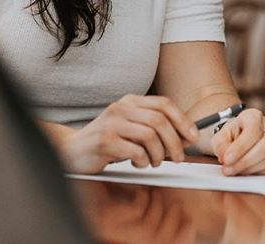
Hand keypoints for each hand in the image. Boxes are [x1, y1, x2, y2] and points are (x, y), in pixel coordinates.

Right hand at [63, 94, 198, 174]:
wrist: (71, 151)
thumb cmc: (106, 143)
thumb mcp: (132, 131)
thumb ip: (156, 131)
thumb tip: (186, 136)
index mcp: (130, 101)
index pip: (164, 104)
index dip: (182, 119)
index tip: (193, 135)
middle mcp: (121, 108)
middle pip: (160, 120)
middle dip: (174, 142)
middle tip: (177, 158)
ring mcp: (112, 123)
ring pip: (150, 135)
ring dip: (158, 154)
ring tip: (153, 162)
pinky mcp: (105, 141)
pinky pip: (135, 151)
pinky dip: (143, 161)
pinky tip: (138, 164)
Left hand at [211, 108, 264, 175]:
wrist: (238, 139)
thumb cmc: (231, 136)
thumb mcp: (220, 137)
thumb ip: (221, 145)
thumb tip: (225, 157)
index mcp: (253, 116)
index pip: (253, 129)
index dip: (240, 147)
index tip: (227, 159)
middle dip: (245, 161)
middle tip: (228, 170)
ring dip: (250, 168)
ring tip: (235, 171)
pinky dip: (257, 172)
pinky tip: (245, 172)